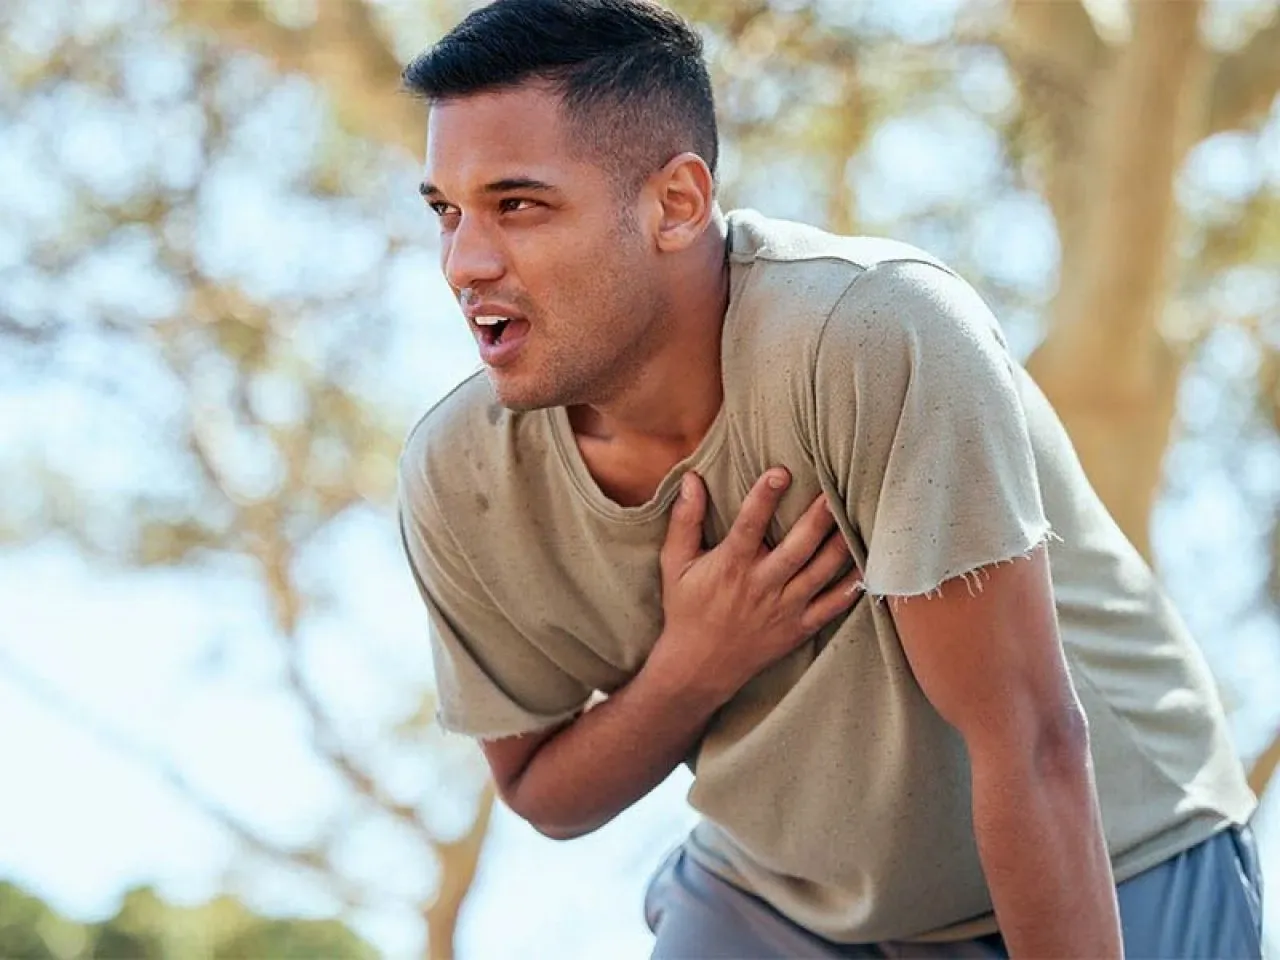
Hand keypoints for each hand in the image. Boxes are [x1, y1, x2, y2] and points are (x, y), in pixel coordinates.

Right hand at [651, 468, 860, 706]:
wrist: (698, 667)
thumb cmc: (686, 609)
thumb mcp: (676, 564)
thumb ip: (685, 520)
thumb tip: (692, 479)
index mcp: (731, 566)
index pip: (749, 525)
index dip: (764, 498)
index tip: (780, 472)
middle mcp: (761, 585)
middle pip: (797, 548)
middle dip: (818, 518)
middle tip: (835, 491)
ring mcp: (784, 608)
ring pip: (821, 572)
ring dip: (840, 544)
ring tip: (856, 517)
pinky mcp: (800, 627)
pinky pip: (833, 605)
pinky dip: (853, 586)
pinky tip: (867, 563)